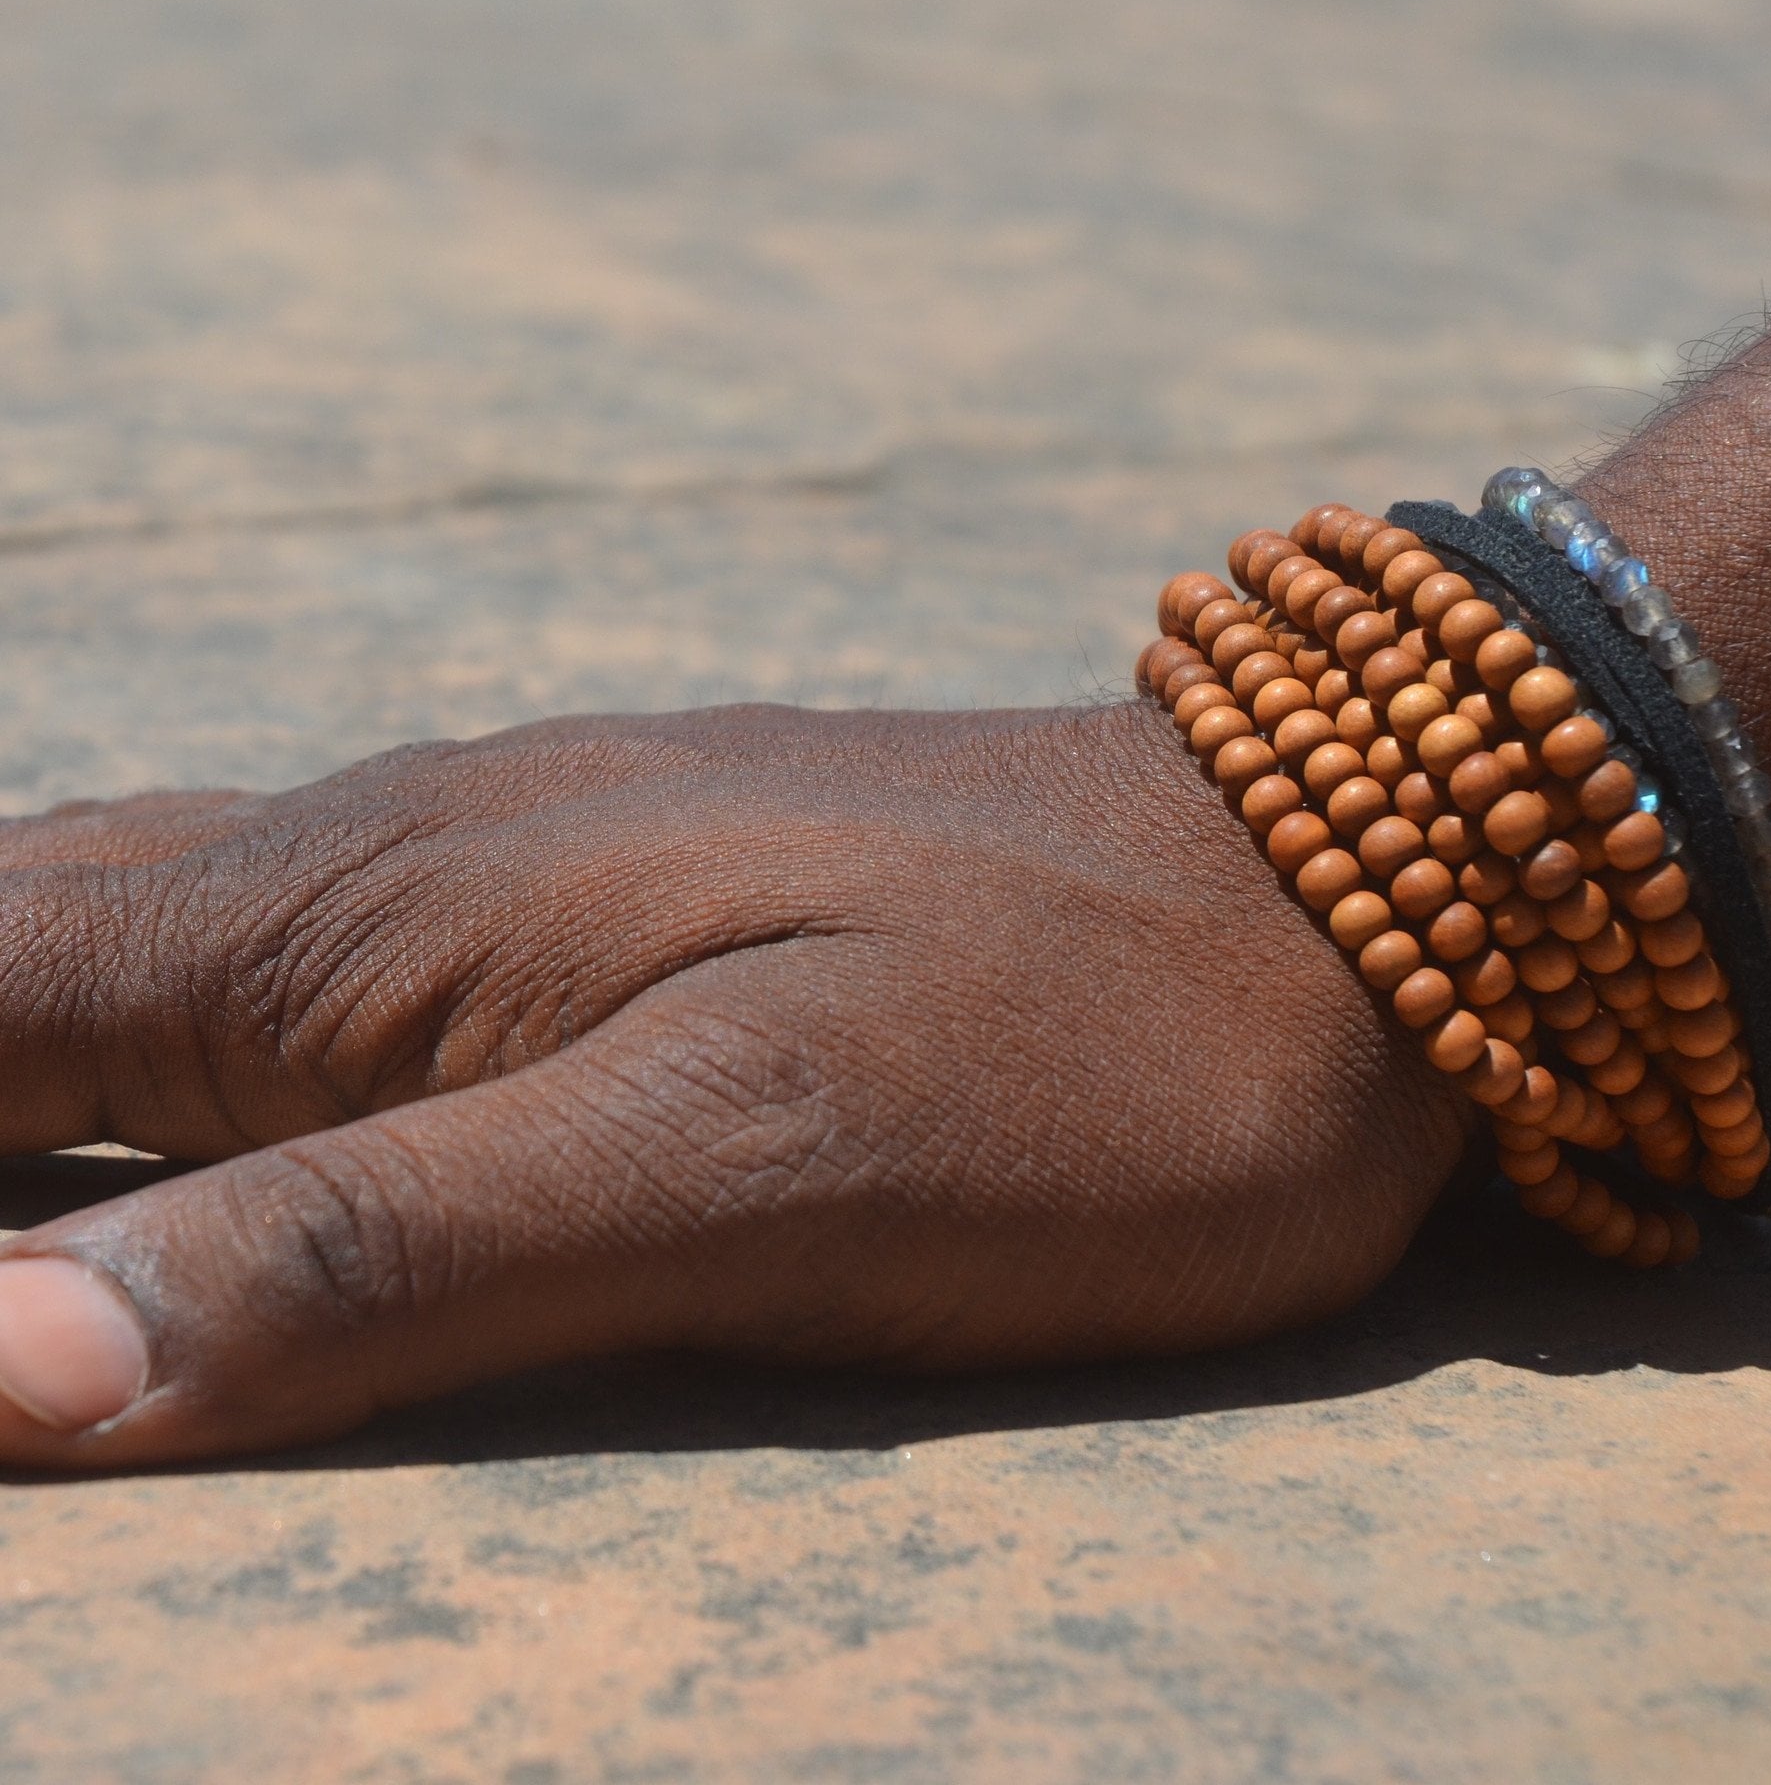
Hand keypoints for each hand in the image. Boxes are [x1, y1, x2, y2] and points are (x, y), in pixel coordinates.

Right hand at [0, 702, 1460, 1467]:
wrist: (1311, 882)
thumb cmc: (1064, 1046)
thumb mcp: (742, 1166)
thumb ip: (375, 1249)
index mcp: (371, 920)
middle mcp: (398, 850)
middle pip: (19, 938)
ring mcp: (505, 857)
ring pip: (139, 919)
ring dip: (9, 1027)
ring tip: (14, 1179)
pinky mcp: (609, 889)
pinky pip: (289, 935)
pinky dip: (151, 1014)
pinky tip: (157, 1084)